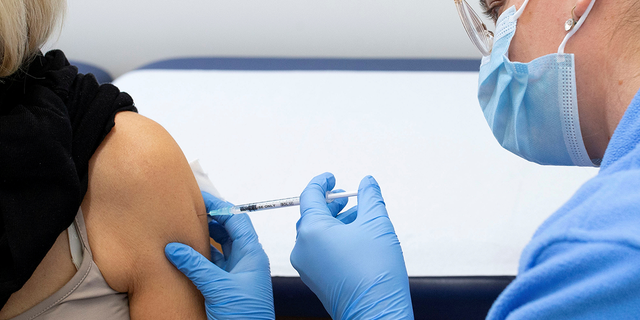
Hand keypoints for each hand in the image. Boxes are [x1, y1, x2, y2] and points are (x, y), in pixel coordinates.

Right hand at [165, 192, 273, 319]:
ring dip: (203, 238)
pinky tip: (184, 252)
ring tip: (184, 227)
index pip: (237, 220)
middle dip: (209, 219)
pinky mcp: (226, 286)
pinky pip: (212, 264)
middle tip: (188, 210)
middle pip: (227, 230)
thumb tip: (174, 247)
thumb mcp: (217, 287)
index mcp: (252, 255)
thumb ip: (195, 265)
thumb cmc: (244, 317)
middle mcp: (246, 261)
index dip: (219, 206)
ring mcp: (236, 273)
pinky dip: (199, 256)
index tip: (201, 197)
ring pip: (219, 247)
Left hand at [290, 173, 413, 319]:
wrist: (376, 313)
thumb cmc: (375, 272)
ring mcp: (306, 266)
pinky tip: (354, 239)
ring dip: (334, 222)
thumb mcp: (377, 224)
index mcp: (312, 230)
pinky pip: (318, 250)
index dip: (322, 182)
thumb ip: (370, 197)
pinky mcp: (314, 279)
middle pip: (311, 215)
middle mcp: (302, 248)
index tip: (332, 177)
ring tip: (358, 218)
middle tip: (347, 197)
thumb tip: (367, 182)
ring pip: (315, 234)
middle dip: (330, 204)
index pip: (309, 195)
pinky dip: (332, 239)